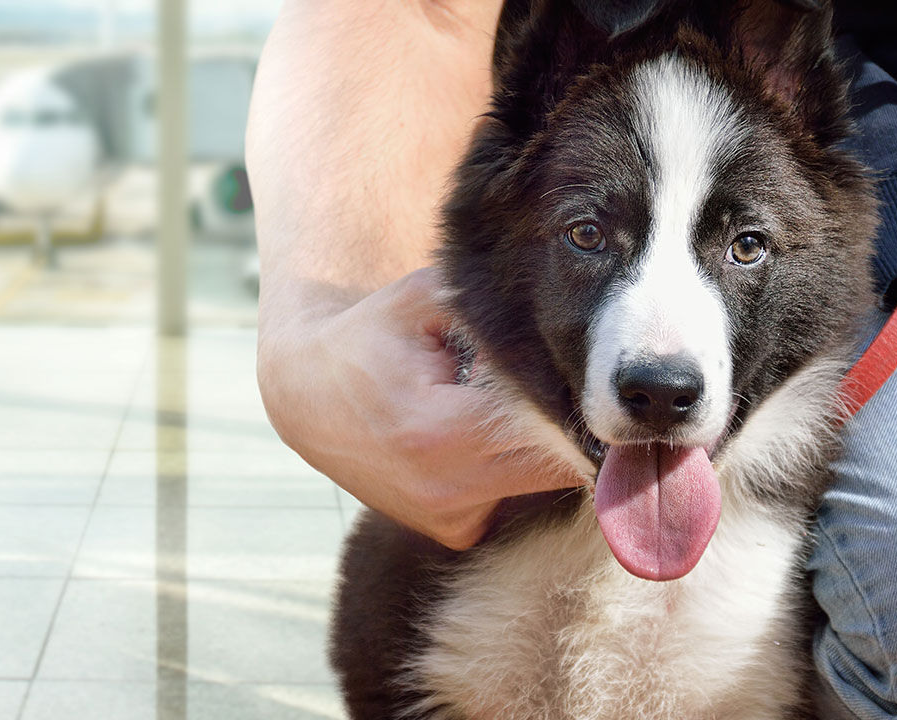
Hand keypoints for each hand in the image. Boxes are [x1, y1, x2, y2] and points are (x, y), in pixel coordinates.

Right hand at [257, 267, 587, 549]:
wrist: (308, 396)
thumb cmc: (370, 338)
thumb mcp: (422, 300)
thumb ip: (489, 310)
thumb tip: (565, 332)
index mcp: (441, 431)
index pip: (548, 424)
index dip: (574, 397)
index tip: (589, 375)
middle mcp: (447, 489)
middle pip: (557, 464)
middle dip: (571, 425)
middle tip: (577, 389)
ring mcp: (449, 518)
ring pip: (539, 483)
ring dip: (541, 448)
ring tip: (503, 403)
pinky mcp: (451, 531)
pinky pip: (511, 497)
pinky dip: (511, 468)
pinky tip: (482, 436)